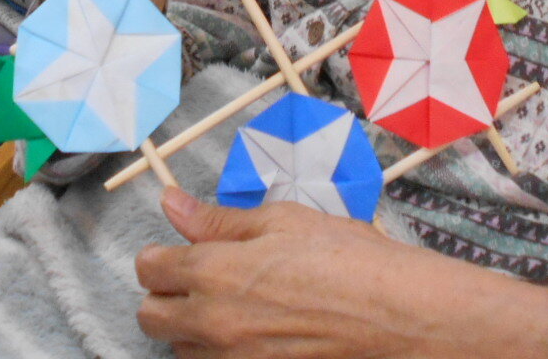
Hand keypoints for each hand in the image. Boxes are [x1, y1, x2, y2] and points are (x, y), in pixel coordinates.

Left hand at [134, 189, 547, 358]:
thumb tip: (172, 202)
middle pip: (150, 317)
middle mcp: (212, 324)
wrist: (398, 315)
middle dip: (166, 295)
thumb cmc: (348, 260)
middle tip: (200, 279)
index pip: (149, 269)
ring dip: (192, 328)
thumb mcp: (283, 220)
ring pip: (181, 348)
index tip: (178, 250)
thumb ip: (219, 219)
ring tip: (234, 305)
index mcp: (213, 273)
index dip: (161, 255)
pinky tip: (253, 332)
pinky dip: (221, 351)